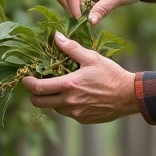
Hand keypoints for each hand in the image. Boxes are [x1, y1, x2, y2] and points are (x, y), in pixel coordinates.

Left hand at [21, 32, 139, 122]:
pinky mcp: (83, 119)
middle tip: (37, 86)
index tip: (26, 78)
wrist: (129, 95)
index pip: (39, 88)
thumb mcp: (91, 58)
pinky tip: (76, 96)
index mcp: (69, 85)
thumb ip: (71, 48)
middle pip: (40, 103)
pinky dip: (66, 105)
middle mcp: (70, 101)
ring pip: (54, 108)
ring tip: (61, 88)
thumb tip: (56, 36)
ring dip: (52, 99)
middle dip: (34, 95)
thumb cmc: (111, 74)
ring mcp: (76, 113)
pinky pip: (68, 113)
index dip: (28, 83)